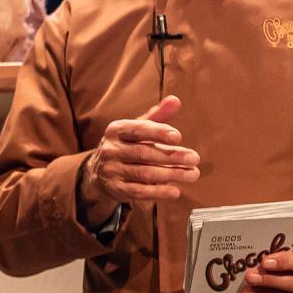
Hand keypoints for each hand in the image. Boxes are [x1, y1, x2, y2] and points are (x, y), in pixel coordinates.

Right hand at [79, 95, 201, 216]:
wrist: (98, 172)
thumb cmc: (126, 146)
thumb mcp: (136, 129)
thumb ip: (156, 116)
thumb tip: (175, 100)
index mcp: (116, 130)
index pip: (138, 130)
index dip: (158, 133)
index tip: (178, 137)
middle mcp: (111, 150)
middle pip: (144, 153)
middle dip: (171, 156)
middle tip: (194, 159)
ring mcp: (112, 170)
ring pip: (144, 174)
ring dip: (171, 175)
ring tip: (192, 174)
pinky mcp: (116, 189)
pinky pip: (139, 192)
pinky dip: (158, 192)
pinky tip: (175, 192)